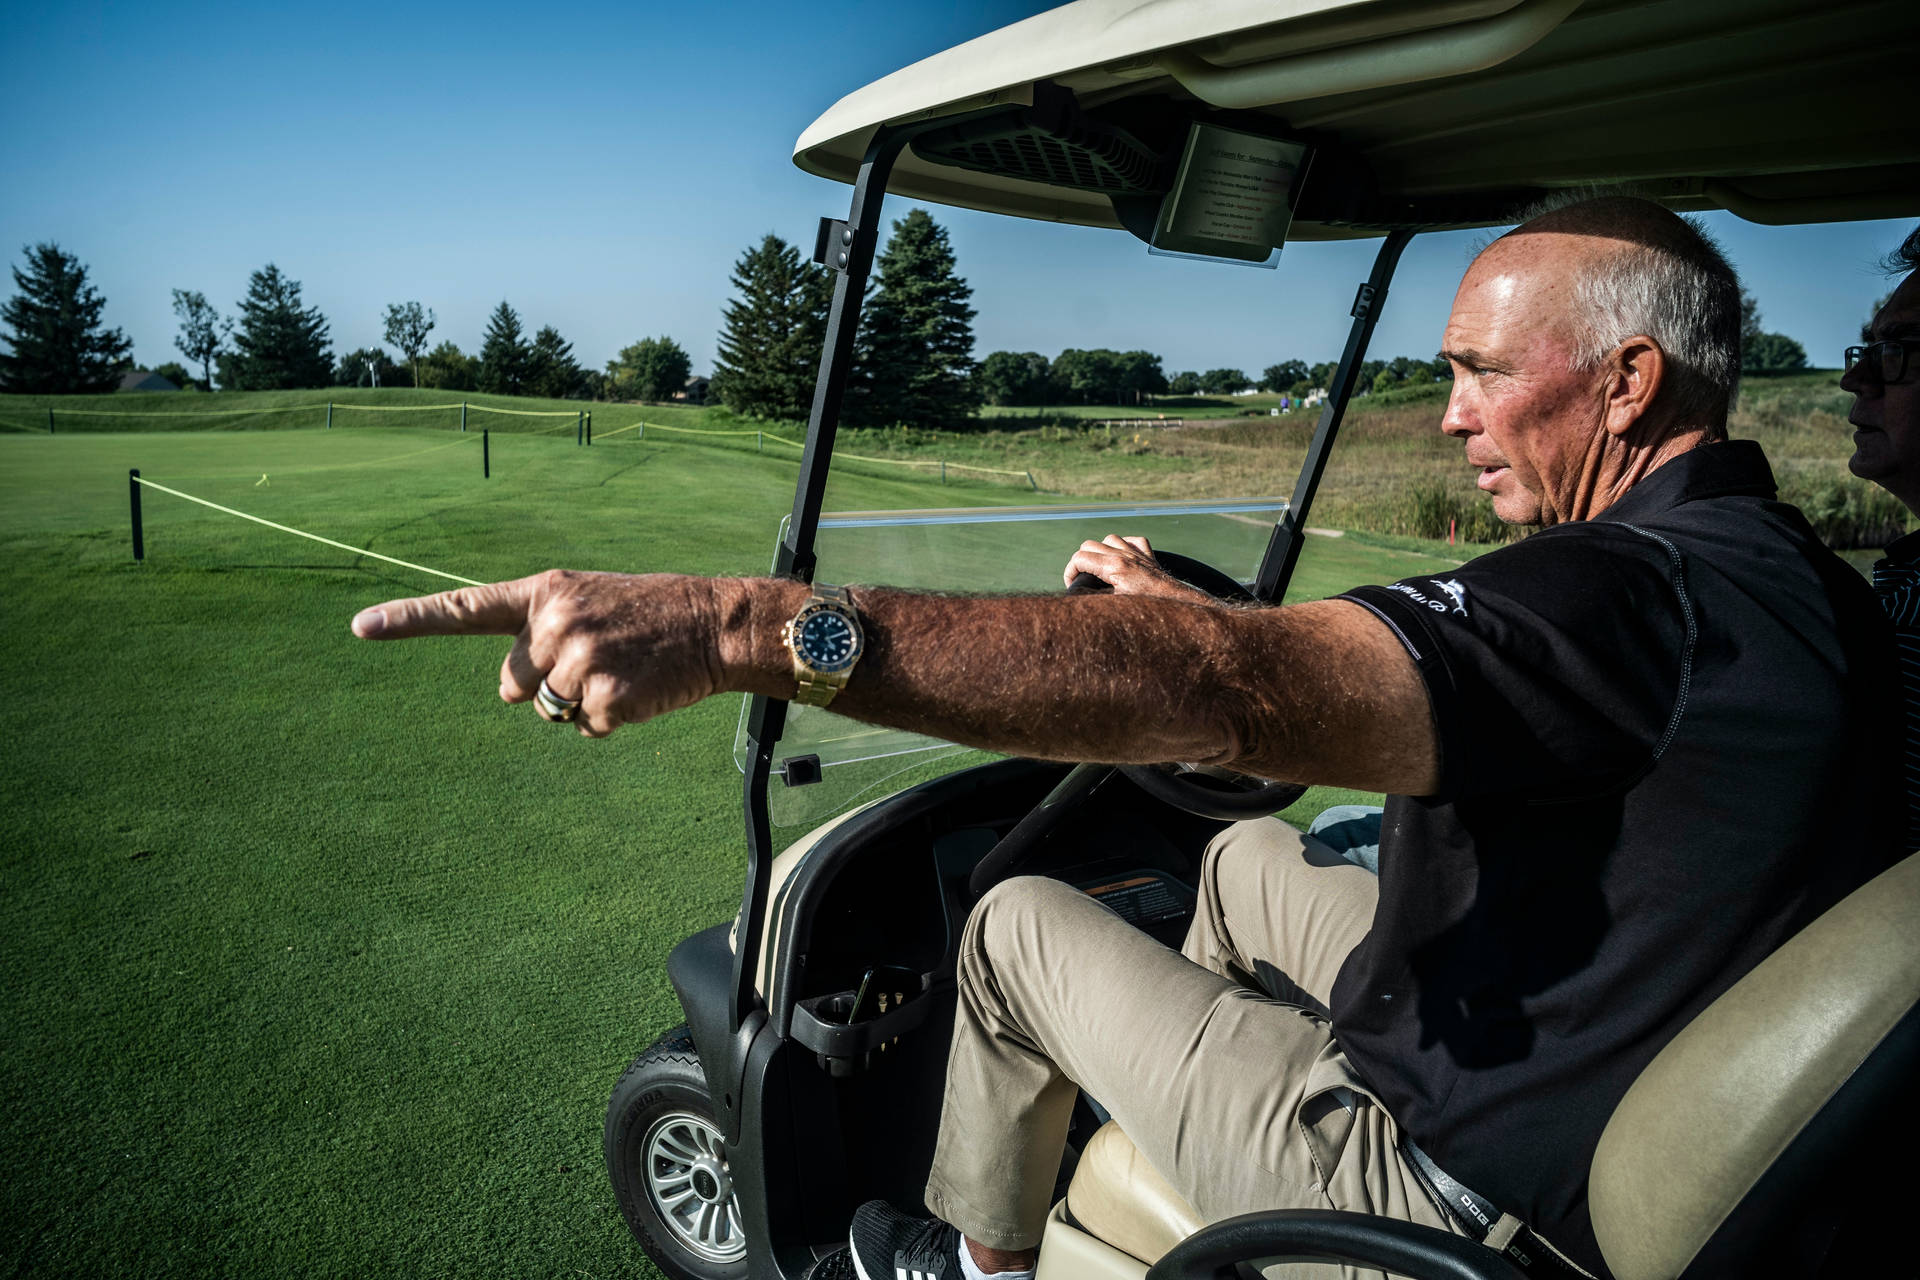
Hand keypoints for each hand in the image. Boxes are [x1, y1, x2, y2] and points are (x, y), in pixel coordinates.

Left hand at [350, 569, 728, 736]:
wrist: (714, 623)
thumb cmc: (650, 614)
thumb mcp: (590, 601)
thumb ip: (541, 632)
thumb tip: (511, 692)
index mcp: (545, 593)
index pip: (465, 609)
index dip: (409, 621)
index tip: (359, 627)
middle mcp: (554, 622)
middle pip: (510, 685)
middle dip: (544, 684)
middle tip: (597, 659)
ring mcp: (580, 660)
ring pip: (547, 711)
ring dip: (581, 703)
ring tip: (624, 670)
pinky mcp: (606, 696)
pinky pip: (585, 728)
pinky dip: (612, 720)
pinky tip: (639, 690)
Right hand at [1063, 535, 1210, 602]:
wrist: (1177, 606)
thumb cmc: (1147, 609)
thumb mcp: (1115, 607)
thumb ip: (1094, 599)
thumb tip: (1077, 598)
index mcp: (1113, 567)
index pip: (1079, 558)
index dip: (1070, 571)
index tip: (1072, 585)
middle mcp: (1124, 555)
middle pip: (1089, 545)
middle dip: (1081, 561)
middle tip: (1083, 579)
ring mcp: (1137, 554)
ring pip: (1110, 539)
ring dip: (1101, 551)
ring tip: (1100, 568)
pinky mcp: (1149, 557)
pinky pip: (1133, 541)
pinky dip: (1124, 546)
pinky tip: (1122, 557)